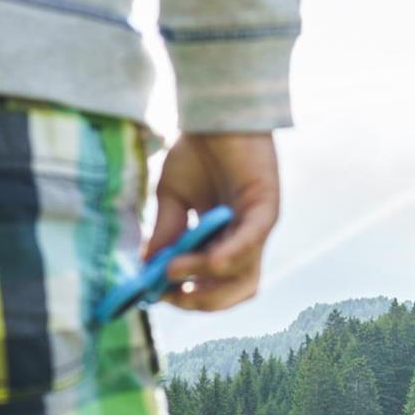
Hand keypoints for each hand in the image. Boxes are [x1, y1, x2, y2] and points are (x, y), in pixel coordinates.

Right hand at [144, 132, 281, 310]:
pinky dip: (231, 255)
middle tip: (169, 296)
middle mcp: (248, 239)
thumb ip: (166, 233)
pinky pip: (252, 241)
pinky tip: (208, 262)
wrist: (214, 113)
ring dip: (205, 278)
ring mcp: (259, 225)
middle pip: (238, 289)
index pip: (218, 284)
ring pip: (243, 272)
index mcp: (228, 240)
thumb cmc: (198, 152)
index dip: (189, 295)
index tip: (155, 295)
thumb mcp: (172, 198)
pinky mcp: (267, 207)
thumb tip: (147, 268)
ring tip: (171, 272)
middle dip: (203, 301)